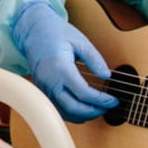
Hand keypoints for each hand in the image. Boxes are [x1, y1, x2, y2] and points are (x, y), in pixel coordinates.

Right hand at [11, 1, 117, 122]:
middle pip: (73, 107)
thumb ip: (95, 59)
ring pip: (64, 113)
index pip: (83, 93)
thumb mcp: (80, 41)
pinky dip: (71, 114)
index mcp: (60, 67)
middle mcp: (49, 81)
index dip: (101, 100)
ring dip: (83, 116)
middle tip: (108, 107)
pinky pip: (57, 109)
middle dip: (93, 111)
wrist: (33, 32)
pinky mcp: (41, 91)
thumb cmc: (56, 33)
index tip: (113, 100)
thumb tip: (106, 76)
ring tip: (98, 110)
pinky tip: (83, 111)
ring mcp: (43, 88)